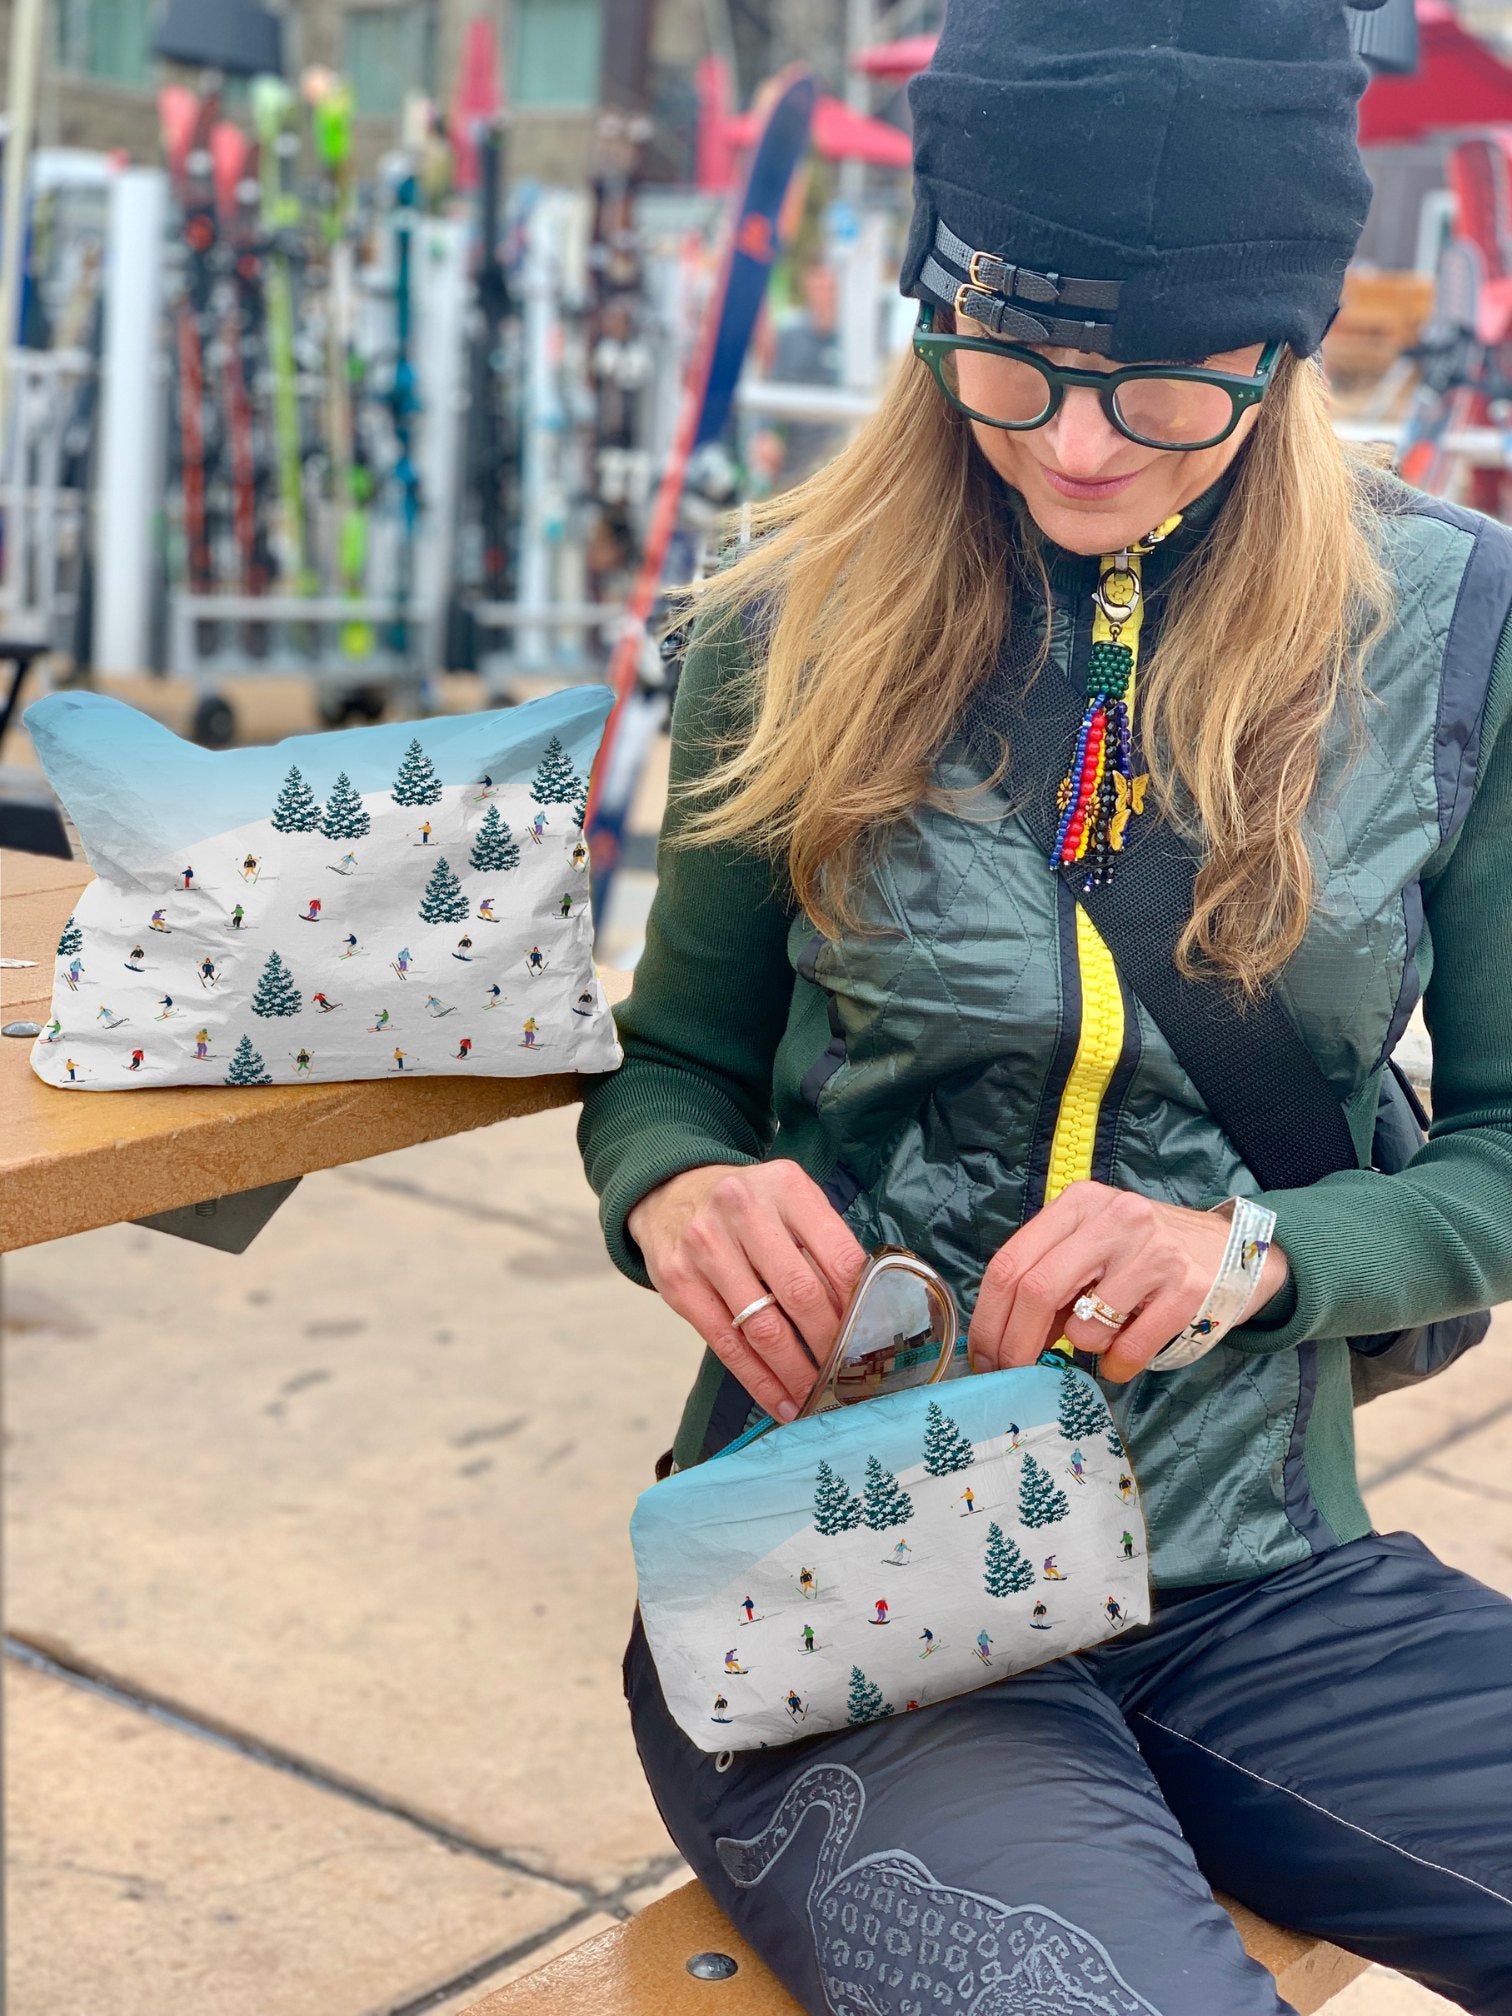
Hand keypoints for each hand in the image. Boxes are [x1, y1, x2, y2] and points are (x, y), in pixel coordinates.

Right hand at [627, 1160, 867, 1423]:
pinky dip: (759, 1381)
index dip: (862, 1307)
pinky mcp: (678, 1283)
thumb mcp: (790, 1202)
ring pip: (763, 1328)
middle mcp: (743, 1211)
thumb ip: (824, 1246)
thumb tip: (866, 1315)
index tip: (876, 1342)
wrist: (670, 1190)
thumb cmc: (748, 1205)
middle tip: (850, 1377)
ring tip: (819, 1398)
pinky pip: (727, 1346)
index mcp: (786, 1187)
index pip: (839, 1258)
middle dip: (831, 1345)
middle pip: (802, 1294)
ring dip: (797, 1373)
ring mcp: (706, 1247)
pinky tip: (781, 1401)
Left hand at [967, 1180, 1289, 1383]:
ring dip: (1083, 1349)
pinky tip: (1123, 1360)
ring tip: (1103, 1335)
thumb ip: (1047, 1280)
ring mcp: (1154, 1252)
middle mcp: (1115, 1218)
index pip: (1010, 1263)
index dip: (987, 1318)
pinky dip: (1116, 1367)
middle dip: (1015, 1344)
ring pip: (1085, 1327)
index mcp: (1078, 1203)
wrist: (1228, 1248)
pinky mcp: (1188, 1289)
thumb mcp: (1090, 1247)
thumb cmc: (1139, 1254)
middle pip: (1037, 1291)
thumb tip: (998, 1340)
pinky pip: (1130, 1350)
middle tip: (1013, 1371)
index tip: (983, 1355)